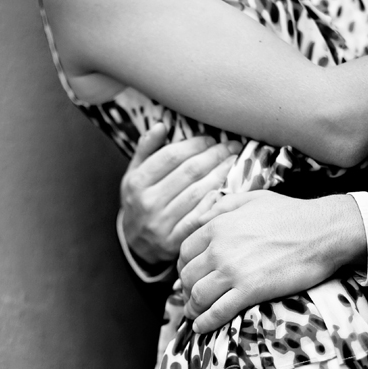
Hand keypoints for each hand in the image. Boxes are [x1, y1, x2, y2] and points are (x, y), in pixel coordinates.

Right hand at [120, 123, 238, 264]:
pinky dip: (213, 202)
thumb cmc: (139, 201)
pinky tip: (226, 190)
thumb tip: (162, 125)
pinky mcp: (173, 241)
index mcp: (136, 182)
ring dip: (220, 174)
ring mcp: (160, 223)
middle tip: (230, 146)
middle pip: (188, 172)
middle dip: (214, 155)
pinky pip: (198, 218)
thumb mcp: (134, 174)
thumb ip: (146, 149)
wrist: (135, 243)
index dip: (194, 144)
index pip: (171, 156)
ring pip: (197, 193)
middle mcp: (147, 202)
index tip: (210, 139)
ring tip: (233, 162)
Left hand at [177, 191, 365, 333]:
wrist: (322, 232)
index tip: (189, 276)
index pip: (184, 252)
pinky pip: (218, 311)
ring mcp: (233, 271)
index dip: (183, 267)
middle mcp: (219, 249)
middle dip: (186, 290)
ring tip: (194, 315)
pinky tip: (202, 327)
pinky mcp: (250, 291)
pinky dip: (205, 322)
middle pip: (187, 276)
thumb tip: (199, 219)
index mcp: (217, 226)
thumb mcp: (251, 199)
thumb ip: (222, 207)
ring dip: (192, 308)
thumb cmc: (291, 214)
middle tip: (191, 298)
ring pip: (198, 296)